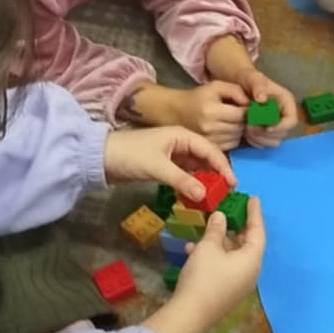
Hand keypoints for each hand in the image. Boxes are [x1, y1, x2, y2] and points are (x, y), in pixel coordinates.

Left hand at [102, 126, 234, 202]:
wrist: (100, 158)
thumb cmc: (130, 155)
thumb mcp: (157, 167)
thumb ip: (182, 180)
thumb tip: (205, 195)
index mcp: (181, 135)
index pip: (210, 150)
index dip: (223, 166)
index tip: (233, 183)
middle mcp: (180, 143)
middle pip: (205, 158)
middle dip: (216, 174)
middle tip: (226, 193)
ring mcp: (172, 155)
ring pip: (195, 168)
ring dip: (204, 181)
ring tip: (214, 197)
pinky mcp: (163, 166)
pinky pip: (184, 175)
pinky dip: (191, 184)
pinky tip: (196, 196)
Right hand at [161, 81, 250, 149]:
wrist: (176, 112)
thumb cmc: (198, 97)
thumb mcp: (216, 86)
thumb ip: (236, 91)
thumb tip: (251, 103)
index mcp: (211, 111)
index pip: (241, 115)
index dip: (248, 110)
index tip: (247, 106)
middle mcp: (210, 128)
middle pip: (241, 127)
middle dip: (244, 120)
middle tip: (240, 113)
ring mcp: (209, 140)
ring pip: (238, 137)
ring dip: (239, 130)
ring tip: (232, 121)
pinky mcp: (209, 147)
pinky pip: (231, 145)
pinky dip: (233, 137)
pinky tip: (227, 129)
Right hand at [173, 200, 265, 321]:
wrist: (190, 314)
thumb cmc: (204, 276)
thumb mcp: (208, 247)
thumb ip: (216, 229)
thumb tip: (221, 216)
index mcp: (252, 260)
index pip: (258, 232)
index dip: (255, 214)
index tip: (252, 198)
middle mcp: (250, 272)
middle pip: (247, 244)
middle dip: (237, 227)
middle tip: (232, 210)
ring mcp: (238, 284)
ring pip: (233, 256)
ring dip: (220, 241)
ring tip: (209, 227)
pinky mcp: (225, 292)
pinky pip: (223, 267)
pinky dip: (212, 256)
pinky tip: (193, 248)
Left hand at [231, 68, 297, 147]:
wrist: (239, 85)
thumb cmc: (248, 79)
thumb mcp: (253, 78)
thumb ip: (258, 86)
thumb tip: (262, 99)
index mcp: (286, 102)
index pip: (292, 120)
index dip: (281, 127)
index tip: (266, 128)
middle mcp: (283, 116)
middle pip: (282, 134)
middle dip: (265, 134)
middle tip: (249, 126)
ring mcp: (275, 126)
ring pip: (273, 142)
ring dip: (259, 139)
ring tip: (246, 128)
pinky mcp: (266, 133)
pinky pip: (264, 144)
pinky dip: (254, 141)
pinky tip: (245, 132)